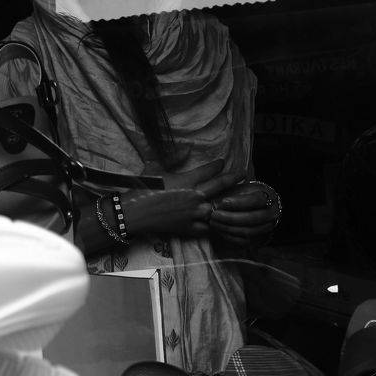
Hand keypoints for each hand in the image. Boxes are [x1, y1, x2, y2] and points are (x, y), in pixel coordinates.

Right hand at [125, 161, 241, 239]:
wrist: (134, 212)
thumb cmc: (143, 187)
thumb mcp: (155, 166)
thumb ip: (173, 156)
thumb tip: (187, 148)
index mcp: (187, 180)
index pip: (209, 170)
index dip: (218, 165)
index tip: (222, 162)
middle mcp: (194, 196)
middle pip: (220, 186)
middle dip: (232, 178)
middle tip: (242, 174)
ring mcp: (193, 213)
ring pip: (218, 207)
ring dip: (228, 203)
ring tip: (238, 199)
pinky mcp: (188, 228)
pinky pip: (207, 228)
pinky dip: (215, 225)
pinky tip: (222, 223)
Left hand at [209, 178, 280, 249]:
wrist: (253, 208)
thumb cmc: (243, 196)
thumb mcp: (239, 188)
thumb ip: (230, 192)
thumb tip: (216, 202)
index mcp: (268, 196)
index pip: (256, 200)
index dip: (239, 202)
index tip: (223, 202)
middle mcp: (271, 213)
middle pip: (252, 218)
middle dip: (231, 217)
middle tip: (214, 215)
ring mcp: (267, 228)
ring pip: (248, 231)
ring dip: (228, 228)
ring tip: (213, 223)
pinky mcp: (259, 239)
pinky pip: (244, 241)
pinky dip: (230, 237)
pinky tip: (218, 230)